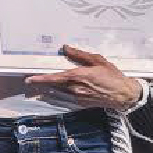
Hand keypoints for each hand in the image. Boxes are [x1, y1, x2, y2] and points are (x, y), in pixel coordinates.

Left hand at [25, 45, 141, 109]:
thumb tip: (66, 48)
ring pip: (59, 92)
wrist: (123, 94)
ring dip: (49, 89)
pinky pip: (66, 98)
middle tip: (31, 80)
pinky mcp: (81, 103)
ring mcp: (78, 97)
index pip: (56, 77)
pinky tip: (56, 91)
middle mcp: (76, 88)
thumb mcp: (97, 60)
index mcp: (79, 76)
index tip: (30, 79)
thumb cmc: (112, 75)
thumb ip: (80, 55)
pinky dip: (59, 94)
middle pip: (54, 85)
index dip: (41, 78)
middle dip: (43, 82)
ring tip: (39, 86)